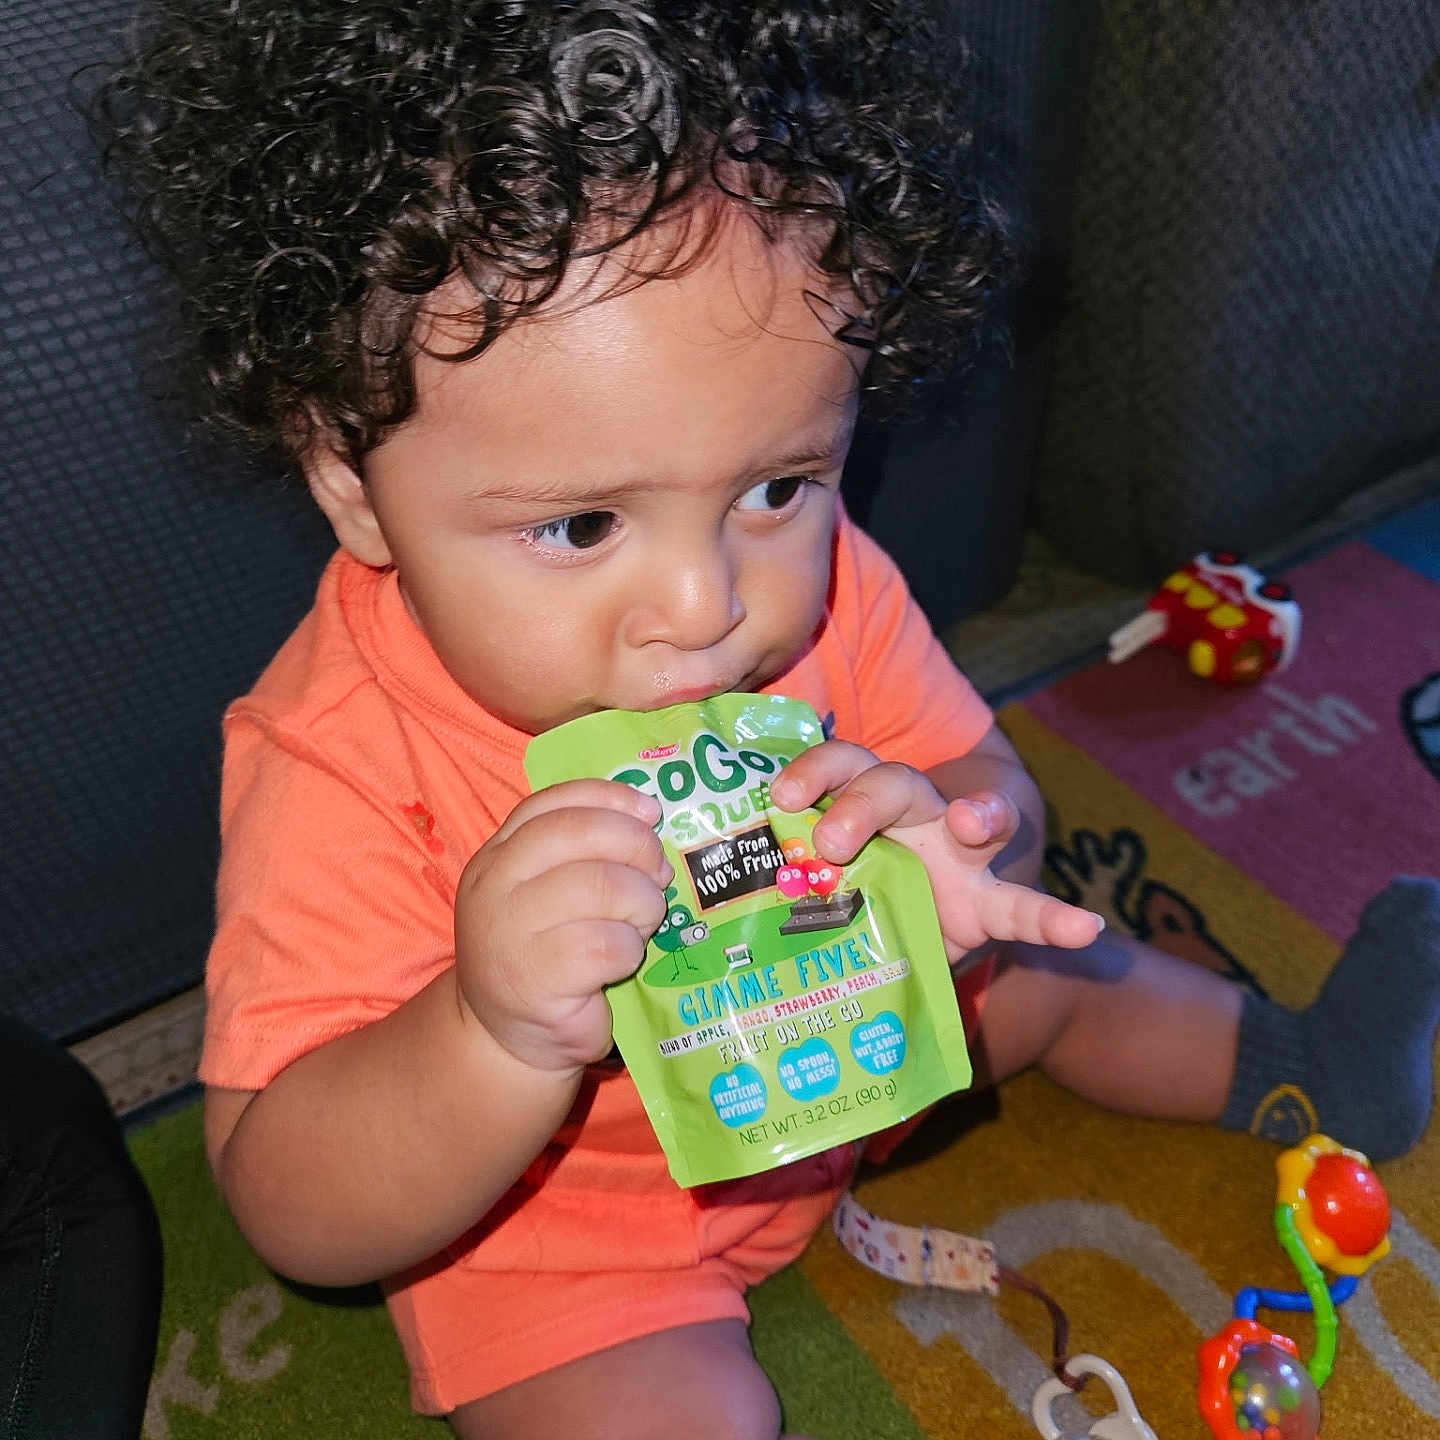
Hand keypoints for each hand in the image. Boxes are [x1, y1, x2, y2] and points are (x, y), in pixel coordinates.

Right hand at [454, 780, 672, 1072]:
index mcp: (499, 854)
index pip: (553, 803)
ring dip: (642, 902)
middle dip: (636, 847)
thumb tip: (650, 820)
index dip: (610, 798)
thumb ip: (584, 853)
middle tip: (658, 875)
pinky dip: (630, 948)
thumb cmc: (544, 954)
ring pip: (601, 886)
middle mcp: (496, 884)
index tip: (651, 810)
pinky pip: (606, 944)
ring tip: (644, 920)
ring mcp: (510, 931)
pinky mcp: (535, 979)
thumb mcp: (550, 891)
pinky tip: (624, 959)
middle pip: (580, 834)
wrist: (508, 1037)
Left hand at [770, 741, 1101, 958]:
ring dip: (970, 815)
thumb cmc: (840, 901)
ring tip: (970, 824)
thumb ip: (761, 892)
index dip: (812, 772)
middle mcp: (908, 818)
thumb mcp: (801, 888)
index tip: (784, 798)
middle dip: (860, 802)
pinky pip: (1025, 905)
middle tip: (829, 843)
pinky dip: (1054, 919)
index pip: (836, 768)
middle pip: (890, 782)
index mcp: (855, 807)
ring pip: (965, 815)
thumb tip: (691, 932)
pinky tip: (1083, 928)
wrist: (913, 927)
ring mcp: (957, 856)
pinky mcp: (991, 901)